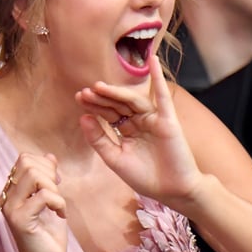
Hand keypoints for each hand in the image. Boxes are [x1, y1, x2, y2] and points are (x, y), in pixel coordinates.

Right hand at [0, 153, 67, 251]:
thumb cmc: (48, 237)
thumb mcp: (51, 201)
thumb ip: (48, 179)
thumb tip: (49, 156)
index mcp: (11, 192)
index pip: (24, 159)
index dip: (45, 166)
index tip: (55, 185)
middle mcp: (6, 198)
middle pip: (27, 162)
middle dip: (49, 174)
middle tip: (56, 196)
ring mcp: (11, 208)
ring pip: (33, 175)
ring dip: (53, 187)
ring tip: (57, 205)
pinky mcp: (20, 220)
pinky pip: (43, 196)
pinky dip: (58, 202)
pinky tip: (60, 214)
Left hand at [76, 58, 203, 204]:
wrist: (173, 192)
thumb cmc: (145, 177)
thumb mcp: (115, 159)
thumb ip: (98, 139)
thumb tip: (83, 117)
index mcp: (127, 131)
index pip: (108, 113)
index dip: (94, 105)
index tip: (79, 97)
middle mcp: (140, 122)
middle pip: (118, 105)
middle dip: (101, 98)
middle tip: (84, 92)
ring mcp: (154, 120)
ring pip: (133, 101)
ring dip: (116, 92)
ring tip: (99, 87)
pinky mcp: (168, 120)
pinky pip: (163, 97)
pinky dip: (158, 78)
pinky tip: (153, 60)